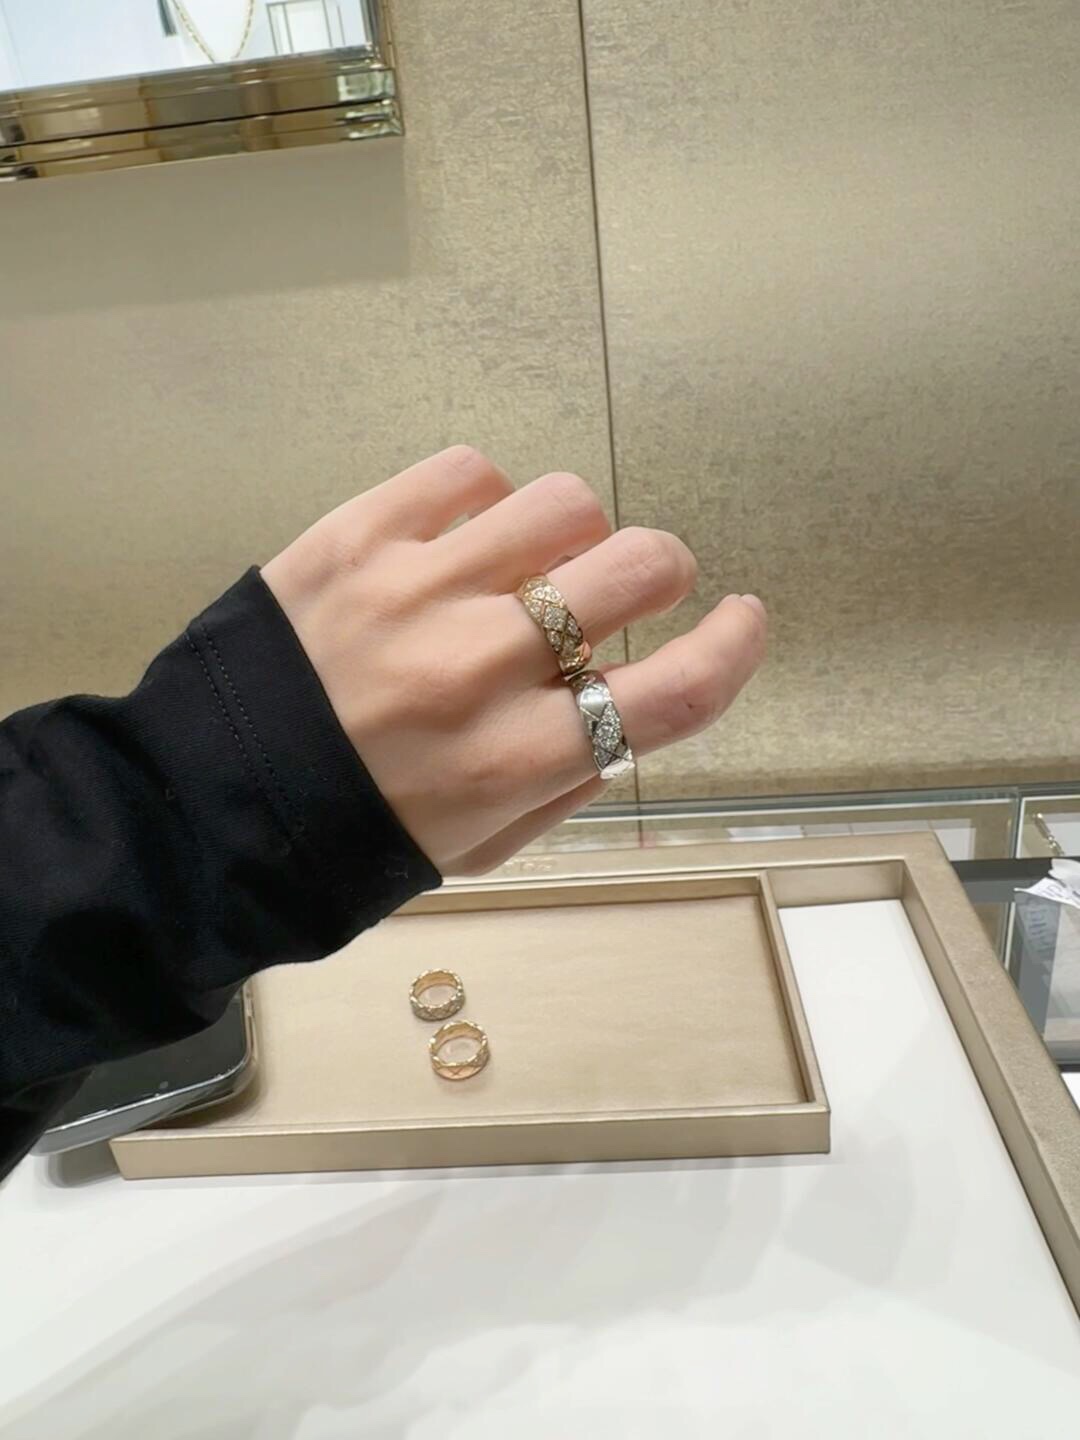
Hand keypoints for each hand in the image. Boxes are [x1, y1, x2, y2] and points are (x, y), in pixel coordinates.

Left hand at [261, 447, 765, 874]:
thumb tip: (640, 690)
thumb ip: (573, 776)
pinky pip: (469, 471)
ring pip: (564, 503)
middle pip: (637, 568)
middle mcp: (478, 667)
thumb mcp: (483, 847)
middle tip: (626, 591)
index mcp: (515, 760)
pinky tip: (464, 541)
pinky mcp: (356, 534)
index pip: (677, 691)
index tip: (742, 620)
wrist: (208, 804)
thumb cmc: (358, 832)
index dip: (735, 647)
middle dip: (660, 573)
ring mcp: (415, 589)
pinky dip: (489, 500)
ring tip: (533, 564)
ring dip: (574, 534)